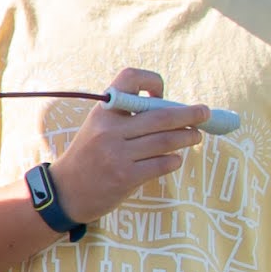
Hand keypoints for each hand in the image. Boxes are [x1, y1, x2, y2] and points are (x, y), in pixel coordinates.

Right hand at [50, 66, 207, 223]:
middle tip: (205, 114)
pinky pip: (162, 164)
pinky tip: (174, 159)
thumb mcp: (97, 128)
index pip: (129, 79)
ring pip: (166, 141)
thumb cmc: (88, 157)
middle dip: (190, 114)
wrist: (65, 192)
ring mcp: (117, 154)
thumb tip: (171, 110)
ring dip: (188, 138)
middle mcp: (109, 130)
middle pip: (161, 116)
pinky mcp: (125, 177)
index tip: (161, 94)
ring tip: (195, 137)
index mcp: (102, 112)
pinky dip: (174, 160)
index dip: (152, 81)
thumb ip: (126, 118)